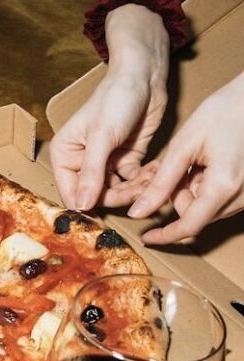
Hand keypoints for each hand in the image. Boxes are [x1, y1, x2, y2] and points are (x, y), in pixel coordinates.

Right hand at [50, 4, 169, 210]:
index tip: (105, 216)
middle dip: (118, 196)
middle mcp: (82, 162)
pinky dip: (144, 180)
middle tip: (139, 189)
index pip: (71, 193)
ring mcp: (105, 162)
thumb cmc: (115, 99)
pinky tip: (154, 170)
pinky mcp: (127, 159)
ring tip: (150, 177)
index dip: (86, 206)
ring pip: (116, 191)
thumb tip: (81, 207)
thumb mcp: (101, 137)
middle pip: (96, 196)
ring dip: (134, 189)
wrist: (144, 76)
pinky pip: (133, 181)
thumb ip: (91, 174)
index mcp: (65, 156)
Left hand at [125, 72, 243, 243]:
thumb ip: (160, 182)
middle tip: (171, 169)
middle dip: (177, 198)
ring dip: (192, 191)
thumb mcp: (184, 145)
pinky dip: (206, 186)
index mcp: (224, 186)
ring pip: (209, 207)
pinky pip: (223, 197)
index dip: (165, 235)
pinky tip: (204, 163)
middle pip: (197, 215)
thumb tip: (138, 212)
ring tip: (192, 161)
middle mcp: (242, 195)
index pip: (189, 226)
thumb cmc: (224, 111)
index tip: (146, 238)